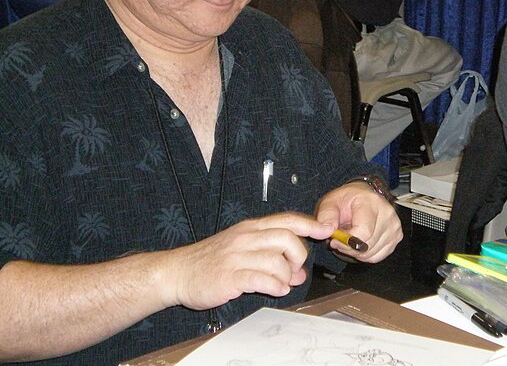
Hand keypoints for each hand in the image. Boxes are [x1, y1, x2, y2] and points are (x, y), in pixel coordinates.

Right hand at [162, 212, 333, 310]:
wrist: (178, 272)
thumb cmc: (212, 260)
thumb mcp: (243, 249)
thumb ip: (272, 257)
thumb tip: (299, 273)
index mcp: (251, 228)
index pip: (287, 219)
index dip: (310, 224)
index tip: (326, 230)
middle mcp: (246, 237)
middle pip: (288, 238)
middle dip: (298, 257)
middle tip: (293, 270)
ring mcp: (238, 256)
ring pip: (277, 260)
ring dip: (287, 276)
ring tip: (281, 283)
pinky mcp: (230, 276)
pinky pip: (262, 279)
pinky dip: (275, 286)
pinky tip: (275, 289)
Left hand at [316, 182, 401, 262]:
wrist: (361, 197)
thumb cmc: (347, 200)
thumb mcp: (330, 203)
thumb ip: (325, 217)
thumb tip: (326, 231)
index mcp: (372, 203)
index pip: (364, 233)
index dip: (346, 242)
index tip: (335, 239)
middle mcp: (387, 214)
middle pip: (367, 246)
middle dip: (349, 248)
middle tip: (340, 239)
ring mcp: (394, 226)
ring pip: (371, 254)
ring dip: (356, 252)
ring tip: (350, 238)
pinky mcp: (396, 236)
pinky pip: (378, 256)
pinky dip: (366, 254)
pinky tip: (360, 242)